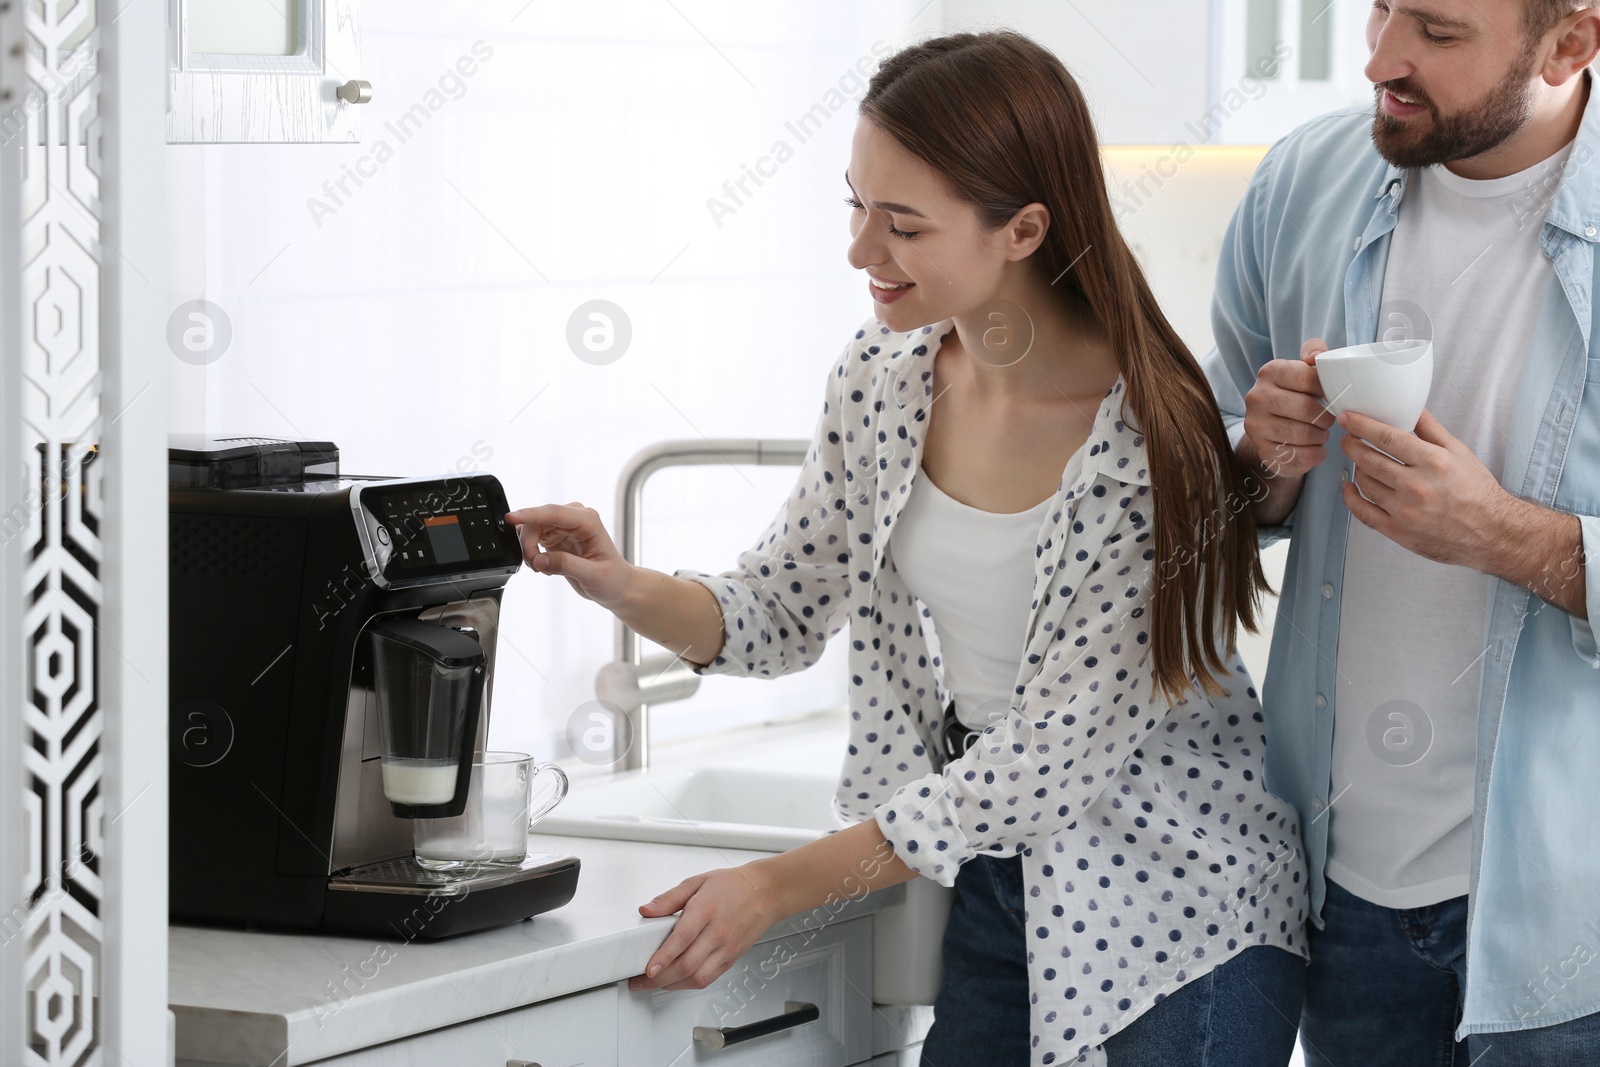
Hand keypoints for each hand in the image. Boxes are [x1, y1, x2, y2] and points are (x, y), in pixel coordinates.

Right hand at [504, 503, 634, 608]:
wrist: (617, 587)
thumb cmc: (613, 579)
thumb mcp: (593, 575)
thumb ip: (566, 565)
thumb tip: (540, 559)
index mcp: (587, 520)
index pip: (552, 513)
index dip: (529, 515)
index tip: (510, 518)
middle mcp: (574, 518)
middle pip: (537, 521)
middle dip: (529, 544)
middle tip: (536, 566)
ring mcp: (563, 526)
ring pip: (532, 530)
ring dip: (530, 550)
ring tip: (543, 569)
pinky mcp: (556, 536)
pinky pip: (533, 539)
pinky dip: (532, 554)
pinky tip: (544, 567)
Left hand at [629, 865, 782, 991]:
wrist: (766, 893)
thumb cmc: (733, 886)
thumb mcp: (697, 882)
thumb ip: (669, 898)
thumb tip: (646, 910)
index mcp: (706, 910)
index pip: (682, 938)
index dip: (663, 957)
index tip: (647, 969)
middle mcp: (718, 933)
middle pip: (687, 965)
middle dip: (660, 978)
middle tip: (639, 981)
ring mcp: (726, 949)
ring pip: (697, 978)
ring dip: (672, 985)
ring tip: (653, 983)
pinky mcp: (731, 959)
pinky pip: (708, 979)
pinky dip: (688, 984)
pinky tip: (675, 981)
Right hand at [1242, 338, 1335, 479]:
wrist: (1270, 429)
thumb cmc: (1295, 395)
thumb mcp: (1302, 370)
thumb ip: (1313, 353)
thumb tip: (1317, 356)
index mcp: (1269, 372)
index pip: (1306, 377)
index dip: (1326, 389)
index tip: (1332, 396)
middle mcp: (1256, 397)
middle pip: (1306, 408)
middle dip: (1325, 417)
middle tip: (1329, 419)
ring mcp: (1256, 426)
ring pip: (1304, 434)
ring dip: (1320, 436)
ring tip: (1320, 433)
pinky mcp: (1263, 451)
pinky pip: (1301, 455)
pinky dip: (1316, 453)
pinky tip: (1315, 448)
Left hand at [1337, 407, 1515, 568]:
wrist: (1491, 532)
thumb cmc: (1476, 490)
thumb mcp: (1459, 452)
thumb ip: (1431, 429)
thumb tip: (1412, 406)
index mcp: (1432, 462)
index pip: (1386, 437)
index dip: (1361, 425)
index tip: (1347, 418)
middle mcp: (1416, 486)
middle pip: (1369, 460)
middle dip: (1352, 445)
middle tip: (1347, 438)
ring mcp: (1405, 511)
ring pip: (1365, 483)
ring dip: (1357, 468)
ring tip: (1360, 461)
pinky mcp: (1398, 531)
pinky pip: (1362, 513)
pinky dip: (1351, 498)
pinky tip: (1350, 487)